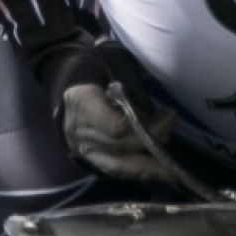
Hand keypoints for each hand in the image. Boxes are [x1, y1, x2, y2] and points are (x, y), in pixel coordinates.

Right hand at [34, 36, 175, 183]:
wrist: (65, 76)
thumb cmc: (93, 64)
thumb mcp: (113, 63)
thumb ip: (133, 88)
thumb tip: (157, 112)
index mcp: (82, 102)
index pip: (116, 127)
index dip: (146, 127)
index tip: (167, 115)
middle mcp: (78, 130)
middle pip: (119, 148)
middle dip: (150, 143)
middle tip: (170, 130)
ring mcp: (79, 146)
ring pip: (116, 166)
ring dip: (146, 168)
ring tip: (169, 169)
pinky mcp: (85, 155)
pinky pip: (111, 169)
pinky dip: (134, 172)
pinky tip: (153, 171)